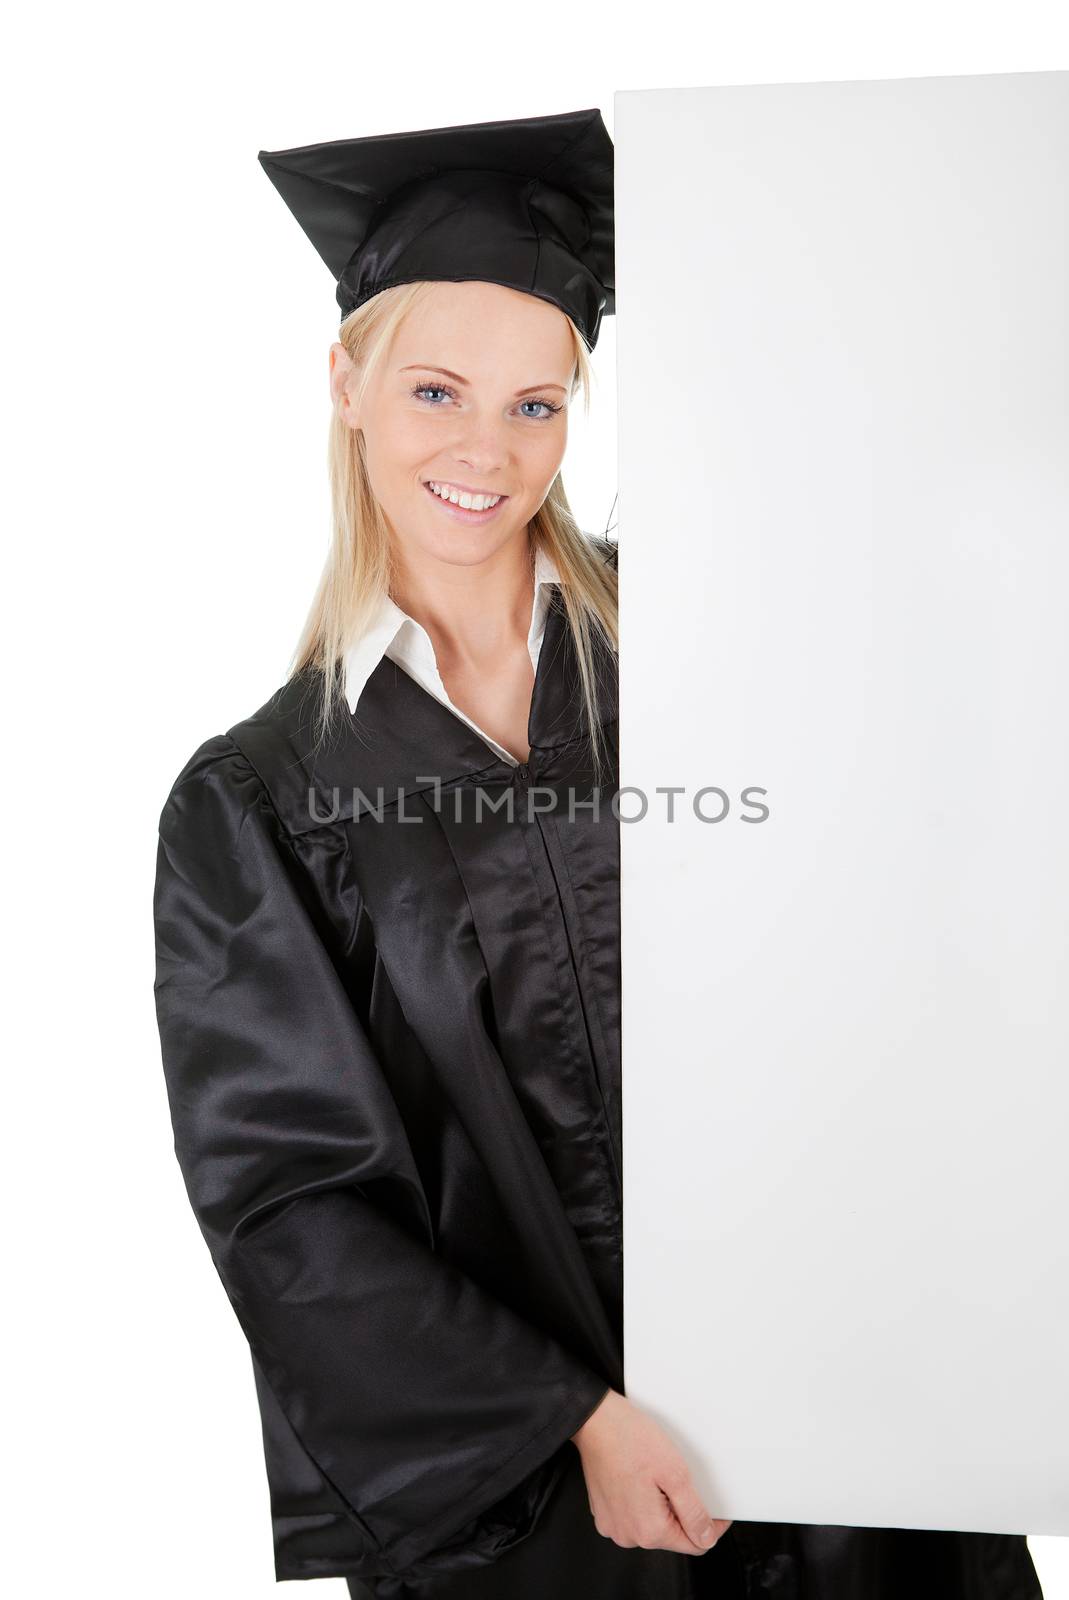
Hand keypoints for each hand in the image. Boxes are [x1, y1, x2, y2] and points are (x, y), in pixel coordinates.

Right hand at [570, 1388, 731, 1555]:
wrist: (594, 1420)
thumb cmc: (630, 1439)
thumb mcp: (675, 1473)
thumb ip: (693, 1512)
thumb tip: (706, 1538)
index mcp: (649, 1531)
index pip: (695, 1544)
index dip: (710, 1524)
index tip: (715, 1506)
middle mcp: (628, 1536)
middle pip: (672, 1534)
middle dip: (681, 1510)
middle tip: (676, 1477)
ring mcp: (613, 1525)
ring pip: (652, 1524)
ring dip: (660, 1505)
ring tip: (654, 1473)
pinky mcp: (603, 1512)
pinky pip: (633, 1514)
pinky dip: (641, 1500)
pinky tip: (638, 1475)